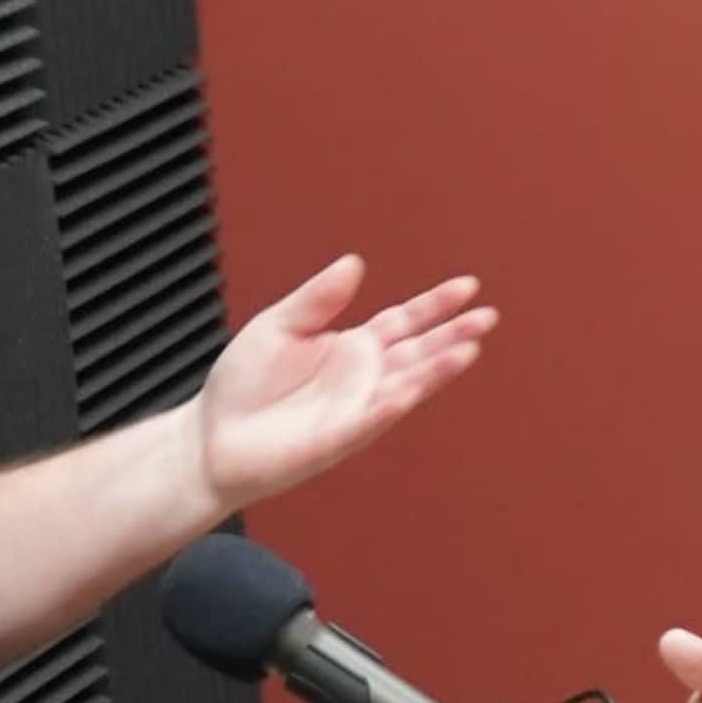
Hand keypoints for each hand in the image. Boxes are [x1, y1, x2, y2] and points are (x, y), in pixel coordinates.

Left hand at [195, 256, 493, 519]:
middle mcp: (364, 378)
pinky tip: (412, 388)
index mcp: (353, 347)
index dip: (436, 305)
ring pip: (405, 385)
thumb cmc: (245, 384)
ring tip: (468, 348)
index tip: (468, 286)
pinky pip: (370, 419)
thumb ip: (317, 299)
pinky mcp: (338, 439)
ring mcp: (356, 409)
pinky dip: (391, 404)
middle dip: (453, 334)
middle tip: (488, 316)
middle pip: (419, 352)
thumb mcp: (279, 325)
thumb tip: (354, 263)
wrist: (212, 436)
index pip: (405, 321)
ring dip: (436, 370)